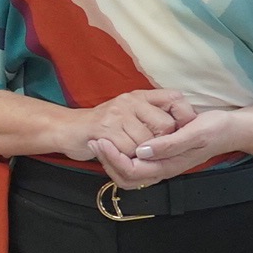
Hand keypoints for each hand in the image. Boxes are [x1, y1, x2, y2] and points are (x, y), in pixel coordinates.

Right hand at [59, 90, 194, 169]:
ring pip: (147, 141)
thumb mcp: (130, 113)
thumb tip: (181, 125)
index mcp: (140, 95)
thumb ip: (151, 115)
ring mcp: (117, 114)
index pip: (175, 98)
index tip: (181, 131)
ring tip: (130, 153)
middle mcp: (130, 101)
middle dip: (160, 143)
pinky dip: (127, 157)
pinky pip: (128, 149)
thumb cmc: (103, 126)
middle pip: (164, 126)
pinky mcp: (105, 129)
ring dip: (141, 154)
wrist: (68, 129)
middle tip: (150, 150)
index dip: (184, 116)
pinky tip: (119, 155)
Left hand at [91, 106, 242, 187]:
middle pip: (124, 177)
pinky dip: (120, 156)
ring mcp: (160, 166)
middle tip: (94, 141)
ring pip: (127, 173)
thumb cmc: (215, 129)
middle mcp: (161, 170)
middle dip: (106, 161)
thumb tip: (141, 152)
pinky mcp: (160, 159)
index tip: (100, 140)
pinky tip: (115, 141)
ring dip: (110, 159)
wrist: (230, 130)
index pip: (130, 170)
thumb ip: (169, 144)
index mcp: (168, 166)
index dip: (112, 158)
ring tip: (100, 141)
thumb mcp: (194, 132)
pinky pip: (134, 165)